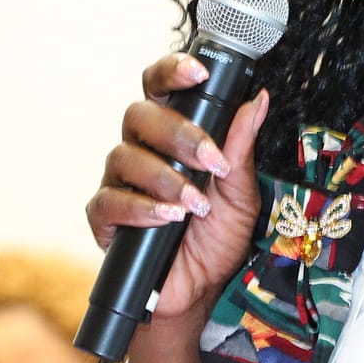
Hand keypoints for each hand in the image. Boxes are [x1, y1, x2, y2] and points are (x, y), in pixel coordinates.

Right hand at [85, 54, 270, 325]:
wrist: (199, 291)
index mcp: (170, 135)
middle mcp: (140, 150)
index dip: (172, 71)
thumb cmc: (217, 237)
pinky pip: (110, 201)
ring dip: (166, 178)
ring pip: (124, 157)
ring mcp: (118, 182)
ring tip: (195, 204)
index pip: (160, 88)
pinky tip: (168, 218)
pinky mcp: (104, 218)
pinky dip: (142, 208)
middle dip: (179, 135)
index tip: (199, 73)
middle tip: (212, 163)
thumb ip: (241, 146)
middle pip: (140, 116)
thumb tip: (259, 100)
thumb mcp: (240, 192)